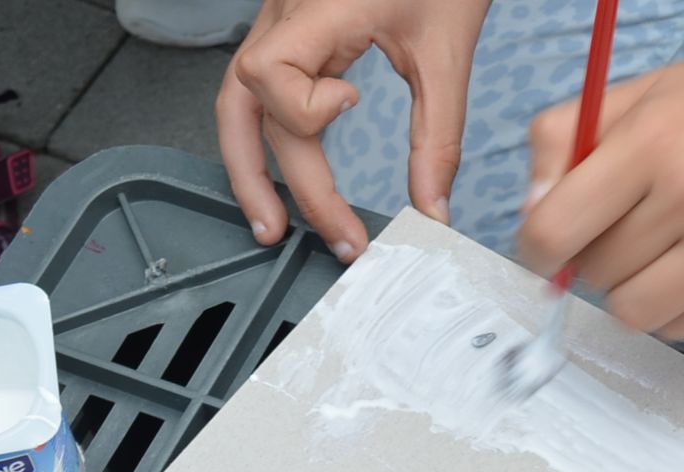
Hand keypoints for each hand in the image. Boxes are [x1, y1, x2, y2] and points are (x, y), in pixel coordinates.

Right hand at [217, 0, 492, 258]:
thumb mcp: (448, 53)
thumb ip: (439, 136)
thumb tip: (432, 210)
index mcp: (320, 9)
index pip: (270, 75)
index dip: (305, 107)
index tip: (352, 104)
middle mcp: (284, 12)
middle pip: (246, 104)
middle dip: (273, 179)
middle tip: (304, 237)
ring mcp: (279, 18)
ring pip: (236, 99)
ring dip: (249, 166)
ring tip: (271, 223)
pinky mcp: (289, 27)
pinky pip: (256, 86)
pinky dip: (262, 135)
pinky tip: (280, 172)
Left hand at [512, 28, 683, 337]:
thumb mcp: (644, 92)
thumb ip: (569, 140)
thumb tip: (533, 212)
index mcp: (655, 142)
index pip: (556, 229)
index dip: (536, 246)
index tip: (545, 243)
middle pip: (596, 274)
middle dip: (592, 257)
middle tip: (617, 228)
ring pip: (636, 314)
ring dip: (628, 291)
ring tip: (651, 254)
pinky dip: (673, 307)